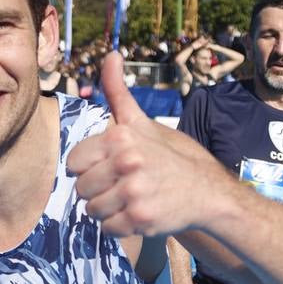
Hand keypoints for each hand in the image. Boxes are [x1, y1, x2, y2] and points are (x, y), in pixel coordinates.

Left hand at [67, 52, 236, 236]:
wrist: (208, 192)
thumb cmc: (171, 156)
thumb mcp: (143, 122)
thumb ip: (118, 92)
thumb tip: (110, 54)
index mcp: (120, 137)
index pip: (74, 162)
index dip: (88, 167)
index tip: (109, 168)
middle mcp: (125, 162)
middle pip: (80, 188)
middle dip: (97, 191)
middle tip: (122, 186)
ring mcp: (133, 192)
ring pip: (91, 210)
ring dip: (107, 210)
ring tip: (130, 199)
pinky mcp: (140, 219)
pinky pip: (107, 229)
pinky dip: (119, 227)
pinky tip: (137, 214)